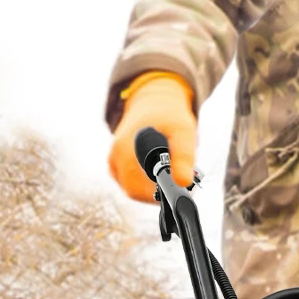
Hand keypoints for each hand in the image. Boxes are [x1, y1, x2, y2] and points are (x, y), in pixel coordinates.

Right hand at [108, 71, 196, 196]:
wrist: (154, 102)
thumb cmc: (169, 116)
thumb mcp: (183, 132)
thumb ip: (184, 157)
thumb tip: (183, 182)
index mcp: (125, 148)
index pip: (136, 189)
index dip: (157, 196)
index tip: (176, 190)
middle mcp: (115, 156)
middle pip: (134, 191)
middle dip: (156, 192)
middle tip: (176, 180)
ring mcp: (114, 161)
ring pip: (133, 189)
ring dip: (152, 187)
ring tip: (169, 170)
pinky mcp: (117, 165)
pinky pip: (131, 184)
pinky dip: (146, 183)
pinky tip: (158, 170)